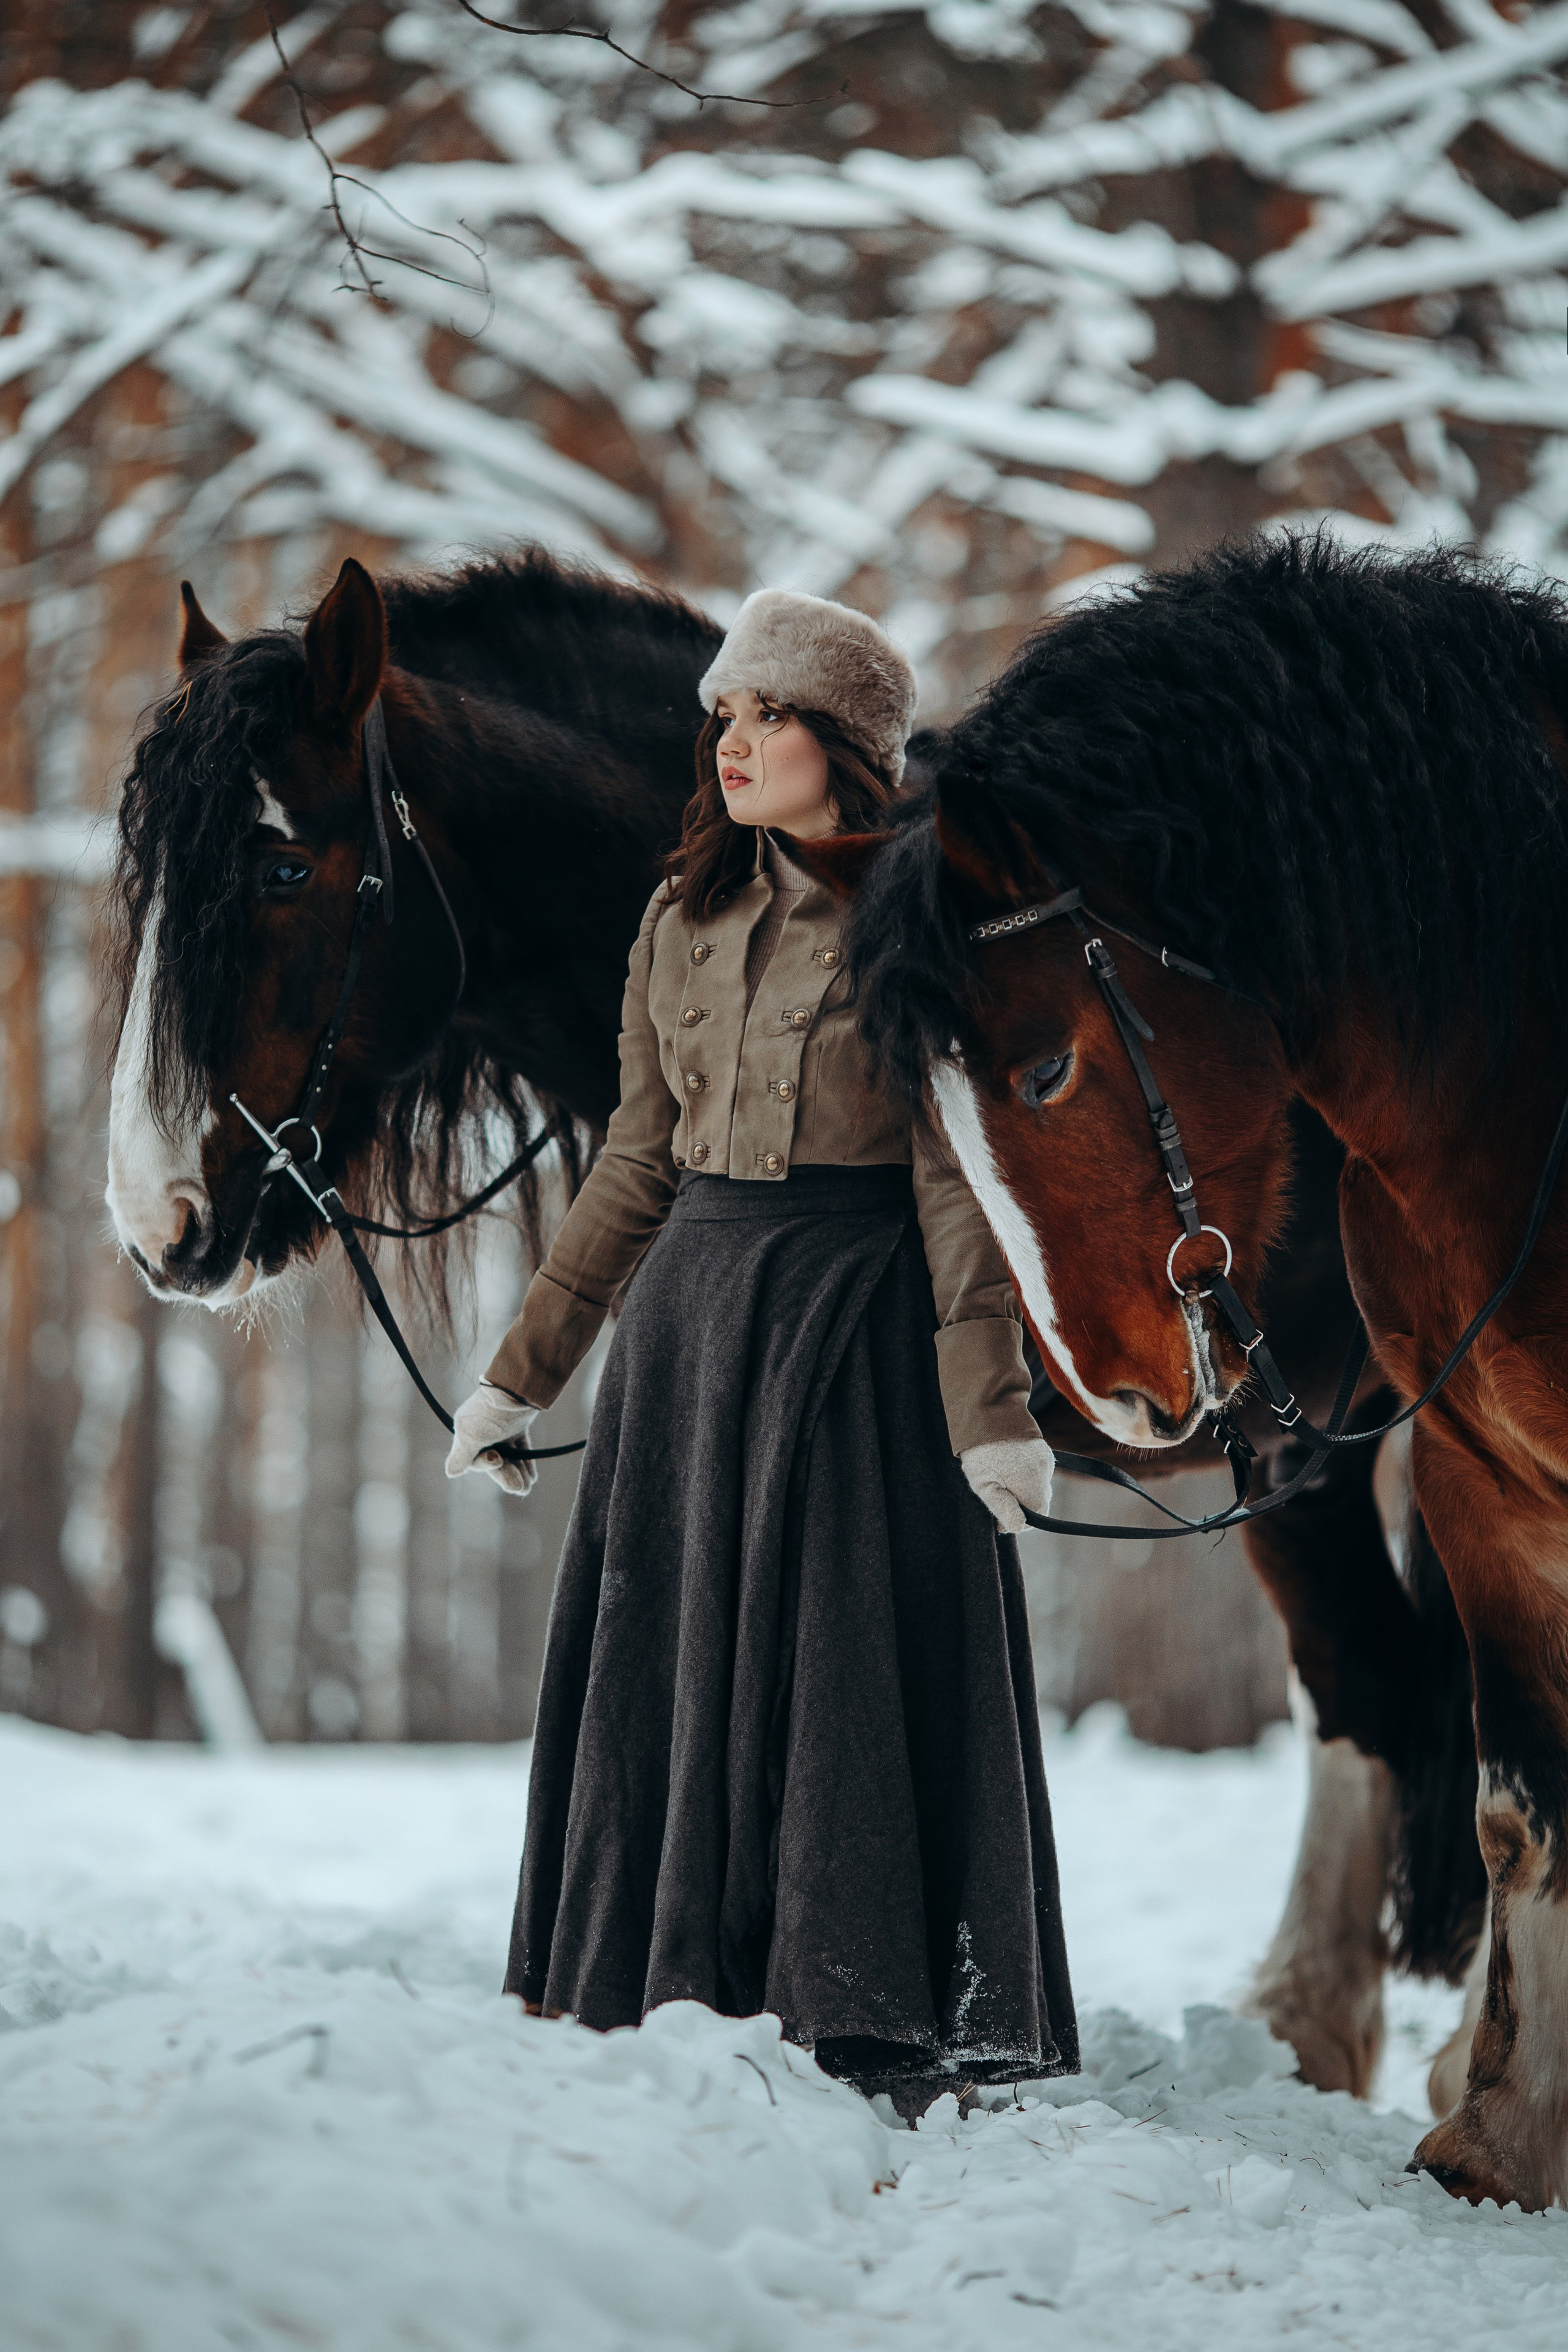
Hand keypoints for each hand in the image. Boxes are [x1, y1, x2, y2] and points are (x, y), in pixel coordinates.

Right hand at [445, 1382, 538, 1496]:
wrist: (518, 1390)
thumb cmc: (490, 1415)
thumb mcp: (471, 1437)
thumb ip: (461, 1456)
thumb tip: (451, 1473)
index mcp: (467, 1434)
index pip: (474, 1461)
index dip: (486, 1466)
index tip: (496, 1460)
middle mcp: (482, 1433)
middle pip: (494, 1461)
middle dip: (506, 1476)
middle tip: (521, 1488)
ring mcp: (500, 1429)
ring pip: (509, 1457)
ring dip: (518, 1473)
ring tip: (528, 1486)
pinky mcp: (517, 1426)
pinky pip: (521, 1448)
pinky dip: (526, 1462)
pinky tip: (532, 1477)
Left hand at [959, 1436, 1054, 1533]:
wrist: (986, 1415)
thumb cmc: (981, 1454)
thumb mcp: (984, 1487)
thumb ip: (1003, 1509)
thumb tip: (1018, 1526)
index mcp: (1032, 1486)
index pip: (1035, 1518)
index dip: (1016, 1521)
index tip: (998, 1517)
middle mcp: (1044, 1474)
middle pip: (1038, 1502)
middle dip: (1020, 1505)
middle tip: (997, 1494)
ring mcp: (1045, 1460)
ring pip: (1038, 1487)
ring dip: (1023, 1489)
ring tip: (1000, 1476)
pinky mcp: (1043, 1451)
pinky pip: (1038, 1472)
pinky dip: (1026, 1475)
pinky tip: (1008, 1466)